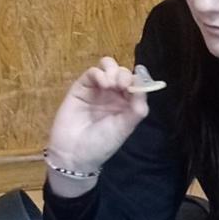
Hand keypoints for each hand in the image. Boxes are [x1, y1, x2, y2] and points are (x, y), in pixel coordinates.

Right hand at [45, 57, 150, 175]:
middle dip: (124, 75)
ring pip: (108, 67)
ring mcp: (97, 90)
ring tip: (111, 84)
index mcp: (127, 105)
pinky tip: (102, 84)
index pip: (136, 85)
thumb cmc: (102, 143)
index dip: (137, 81)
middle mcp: (113, 95)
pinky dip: (99, 73)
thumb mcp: (125, 128)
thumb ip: (137, 108)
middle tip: (122, 85)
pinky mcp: (81, 87)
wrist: (74, 153)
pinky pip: (92, 72)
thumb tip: (143, 86)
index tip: (134, 87)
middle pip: (122, 73)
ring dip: (112, 70)